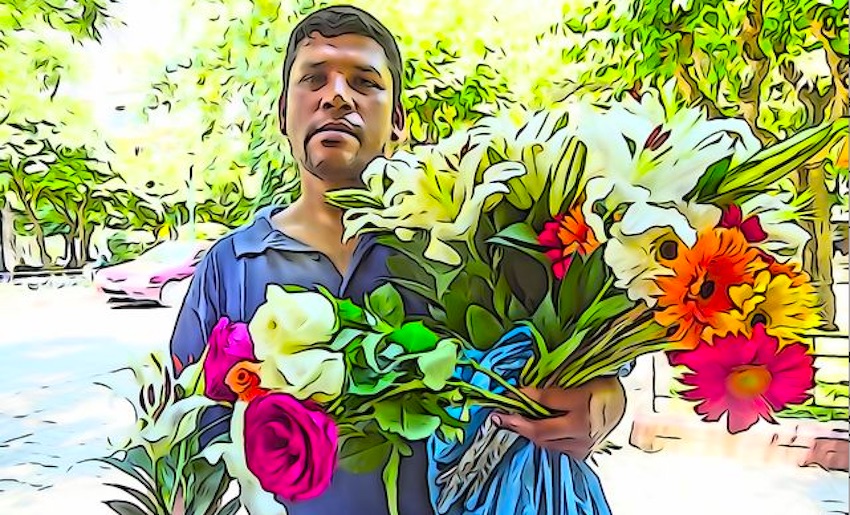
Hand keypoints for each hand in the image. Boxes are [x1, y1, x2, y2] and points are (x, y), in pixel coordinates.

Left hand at [490, 376, 626, 460]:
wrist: (623, 409)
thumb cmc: (600, 389)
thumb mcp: (581, 379)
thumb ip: (554, 386)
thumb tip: (524, 391)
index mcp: (583, 403)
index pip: (547, 400)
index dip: (526, 396)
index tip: (509, 393)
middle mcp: (582, 428)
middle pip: (540, 430)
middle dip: (516, 423)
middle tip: (497, 417)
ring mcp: (581, 444)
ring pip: (544, 442)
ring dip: (526, 432)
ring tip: (509, 422)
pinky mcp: (580, 453)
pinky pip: (553, 448)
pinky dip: (540, 439)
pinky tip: (530, 430)